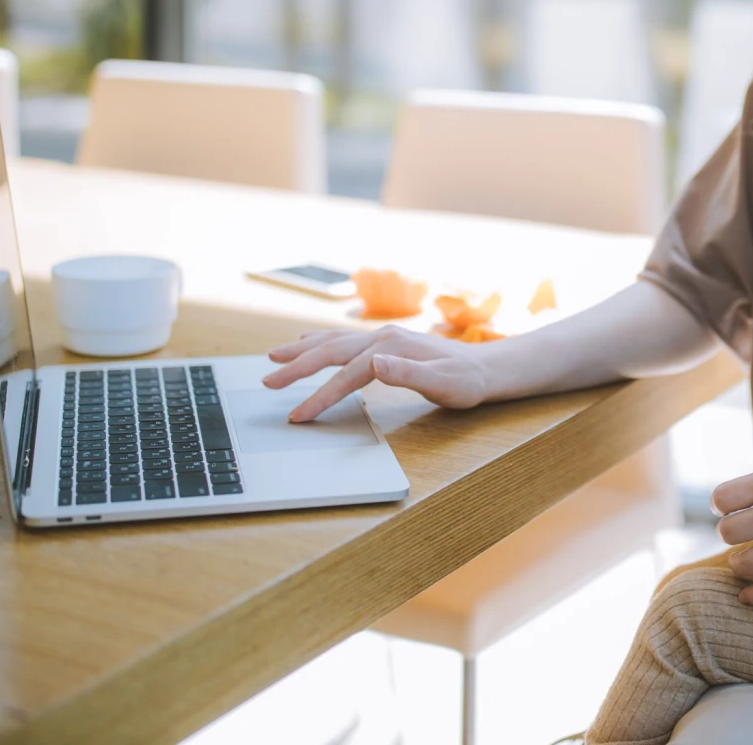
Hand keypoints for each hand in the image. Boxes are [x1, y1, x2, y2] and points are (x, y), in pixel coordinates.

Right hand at [263, 325, 491, 420]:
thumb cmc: (465, 382)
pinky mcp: (384, 342)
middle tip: (268, 382)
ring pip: (333, 341)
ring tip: (273, 358)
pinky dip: (319, 341)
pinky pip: (343, 340)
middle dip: (297, 367)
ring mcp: (382, 337)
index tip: (299, 416)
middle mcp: (383, 337)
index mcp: (392, 347)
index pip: (348, 374)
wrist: (485, 368)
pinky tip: (305, 342)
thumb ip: (408, 373)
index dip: (321, 396)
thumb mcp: (443, 383)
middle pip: (331, 350)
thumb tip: (375, 363)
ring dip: (302, 350)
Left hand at [709, 454, 752, 603]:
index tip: (729, 508)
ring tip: (747, 559)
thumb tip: (749, 496)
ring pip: (741, 564)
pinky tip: (748, 597)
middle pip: (726, 532)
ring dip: (740, 563)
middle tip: (744, 532)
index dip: (722, 505)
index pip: (721, 498)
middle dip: (732, 533)